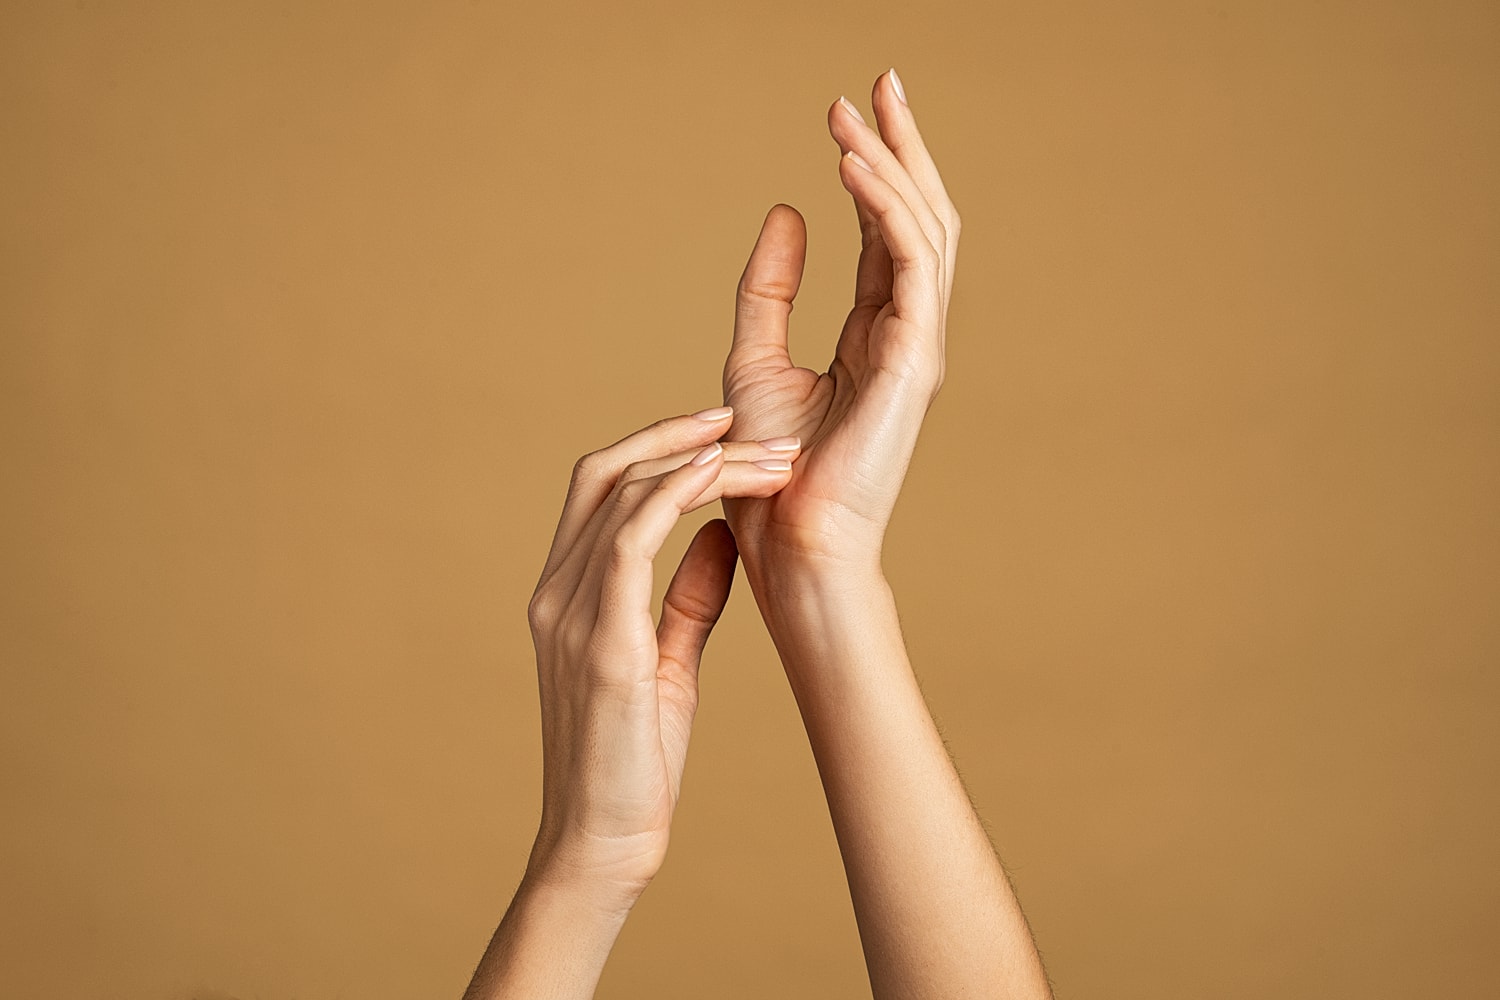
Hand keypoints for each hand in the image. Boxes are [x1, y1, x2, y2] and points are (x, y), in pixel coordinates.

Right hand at [522, 408, 799, 904]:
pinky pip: (631, 542)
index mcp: (566, 594)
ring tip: (767, 455)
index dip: (654, 446)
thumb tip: (723, 535)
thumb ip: (687, 596)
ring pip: (623, 495)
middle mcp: (557, 592)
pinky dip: (675, 498)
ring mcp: (570, 614)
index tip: (719, 432)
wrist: (603, 844)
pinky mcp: (601, 644)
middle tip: (741, 419)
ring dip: (699, 462)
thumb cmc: (634, 761)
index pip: (598, 488)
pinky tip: (723, 483)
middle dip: (673, 433)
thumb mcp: (667, 661)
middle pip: (602, 471)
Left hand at [721, 69, 959, 574]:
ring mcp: (918, 346)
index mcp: (875, 333)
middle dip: (903, 147)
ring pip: (926, 232)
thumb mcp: (755, 358)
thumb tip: (784, 212)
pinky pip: (910, 264)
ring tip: (855, 110)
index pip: (886, 232)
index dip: (872, 167)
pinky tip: (852, 164)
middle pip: (920, 219)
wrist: (789, 546)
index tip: (845, 109)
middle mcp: (906, 333)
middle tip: (878, 82)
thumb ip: (770, 289)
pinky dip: (887, 208)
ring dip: (894, 164)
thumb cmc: (769, 473)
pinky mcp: (915, 360)